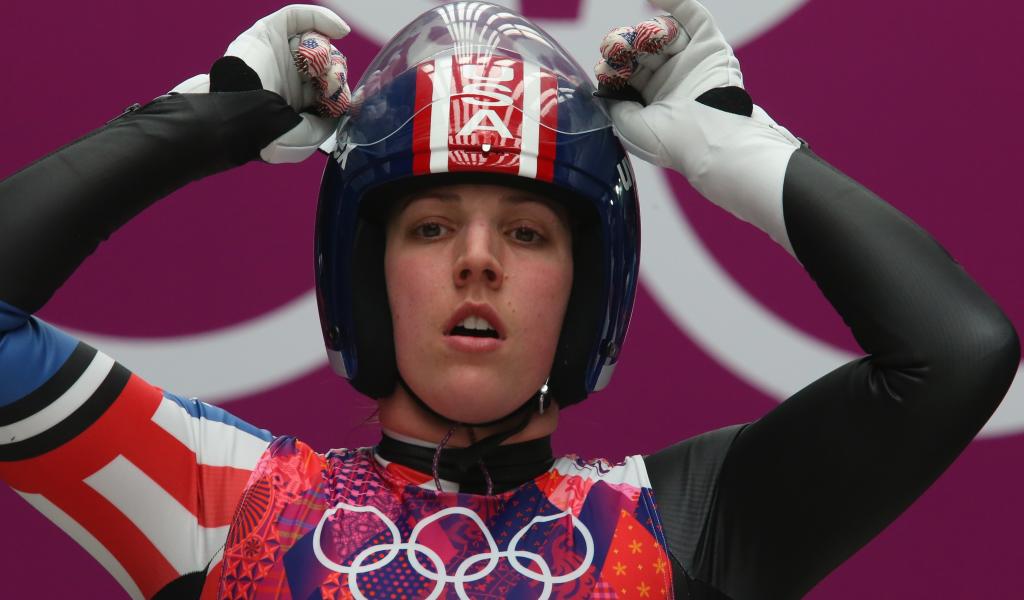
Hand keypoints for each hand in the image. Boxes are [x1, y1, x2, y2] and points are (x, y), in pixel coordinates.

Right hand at [173, 4, 350, 162]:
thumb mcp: (307, 138)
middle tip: (332, 82)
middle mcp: (287, 74)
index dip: (340, 90)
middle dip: (335, 71)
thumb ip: (327, 122)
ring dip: (327, 52)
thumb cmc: (270, 134)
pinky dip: (321, 18)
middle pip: (324, 61)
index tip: (342, 99)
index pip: (327, 86)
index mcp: (295, 100)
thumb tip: (340, 105)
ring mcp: (278, 53)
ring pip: (314, 40)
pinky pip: (297, 16)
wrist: (242, 119)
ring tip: (323, 68)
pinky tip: (339, 32)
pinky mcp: (268, 33)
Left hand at [596, 0, 800, 252]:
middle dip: (627, 45)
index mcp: (653, 97)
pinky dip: (675, 1)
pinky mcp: (710, 46)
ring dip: (647, 32)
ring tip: (640, 41)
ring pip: (664, 32)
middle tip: (616, 47)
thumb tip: (606, 89)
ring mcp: (691, 59)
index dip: (614, 64)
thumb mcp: (629, 126)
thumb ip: (616, 104)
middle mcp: (672, 76)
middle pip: (643, 48)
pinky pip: (693, 15)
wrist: (706, 139)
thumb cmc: (669, 141)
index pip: (628, 69)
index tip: (604, 65)